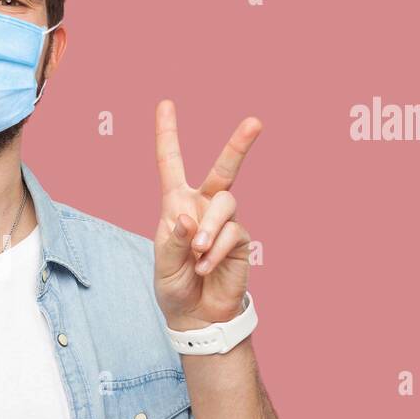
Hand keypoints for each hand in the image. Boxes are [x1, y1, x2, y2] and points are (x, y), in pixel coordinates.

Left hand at [153, 99, 260, 330]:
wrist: (196, 315)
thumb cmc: (175, 285)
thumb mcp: (163, 263)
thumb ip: (174, 239)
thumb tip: (188, 216)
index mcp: (176, 204)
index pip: (171, 164)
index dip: (168, 134)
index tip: (165, 103)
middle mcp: (202, 207)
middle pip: (223, 170)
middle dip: (239, 145)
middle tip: (256, 122)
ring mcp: (224, 223)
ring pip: (226, 204)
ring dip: (210, 227)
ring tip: (198, 252)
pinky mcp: (241, 241)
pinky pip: (233, 234)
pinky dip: (216, 250)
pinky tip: (206, 266)